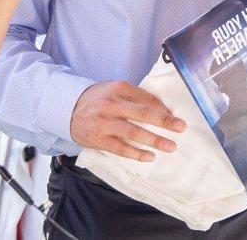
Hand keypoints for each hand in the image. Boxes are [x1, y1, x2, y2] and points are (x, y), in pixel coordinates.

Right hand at [69, 80, 186, 161]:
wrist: (66, 109)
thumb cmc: (96, 100)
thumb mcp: (112, 89)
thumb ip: (133, 96)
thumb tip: (161, 109)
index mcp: (117, 89)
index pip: (145, 98)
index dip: (162, 108)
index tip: (175, 116)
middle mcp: (111, 104)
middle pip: (142, 113)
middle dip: (164, 122)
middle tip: (180, 128)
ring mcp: (104, 122)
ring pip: (133, 132)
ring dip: (154, 140)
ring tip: (170, 146)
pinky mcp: (99, 139)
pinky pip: (121, 148)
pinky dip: (137, 153)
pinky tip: (150, 157)